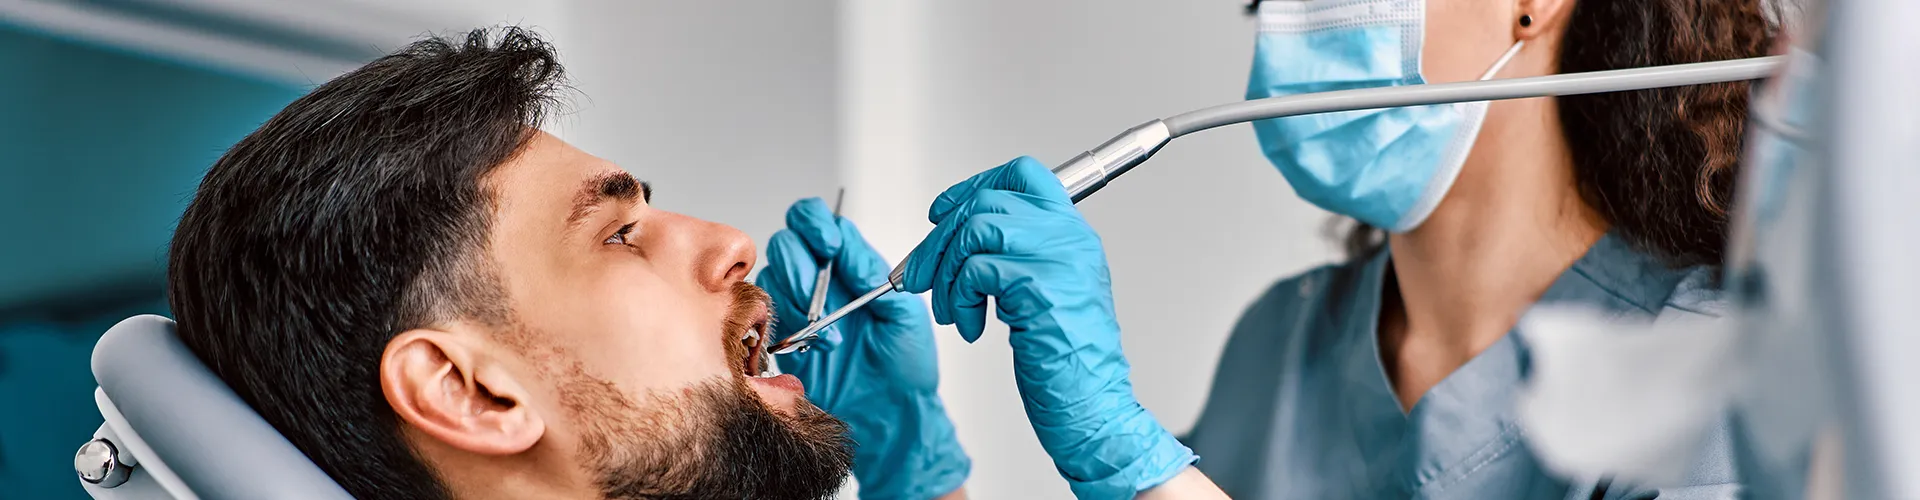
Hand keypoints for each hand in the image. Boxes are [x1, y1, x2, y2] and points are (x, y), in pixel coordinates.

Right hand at [758, 198, 968, 499]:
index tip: (830, 244)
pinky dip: (783, 324)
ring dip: (797, 298)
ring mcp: (797, 308)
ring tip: (828, 332)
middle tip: (823, 297)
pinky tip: (811, 344)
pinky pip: (761, 315)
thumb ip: (874, 272)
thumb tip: (845, 244)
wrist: (890, 415)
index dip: (816, 223)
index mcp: (851, 265)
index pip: (818, 221)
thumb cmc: (906, 366)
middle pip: (787, 243)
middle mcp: (820, 280)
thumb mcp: (904, 313)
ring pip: (772, 276)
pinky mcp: (780, 338)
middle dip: (802, 266)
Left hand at [900, 157, 1194, 498]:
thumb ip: (1019, 257)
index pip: (1023, 175)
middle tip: (919, 275)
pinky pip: (977, 268)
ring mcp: (1059, 258)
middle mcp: (1071, 238)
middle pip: (987, 202)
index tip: (943, 212)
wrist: (1093, 407)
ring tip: (949, 310)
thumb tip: (962, 236)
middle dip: (939, 241)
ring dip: (946, 273)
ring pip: (976, 230)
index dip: (974, 186)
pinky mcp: (1040, 285)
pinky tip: (970, 327)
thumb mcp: (1048, 294)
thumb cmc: (1068, 364)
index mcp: (1074, 235)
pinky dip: (959, 299)